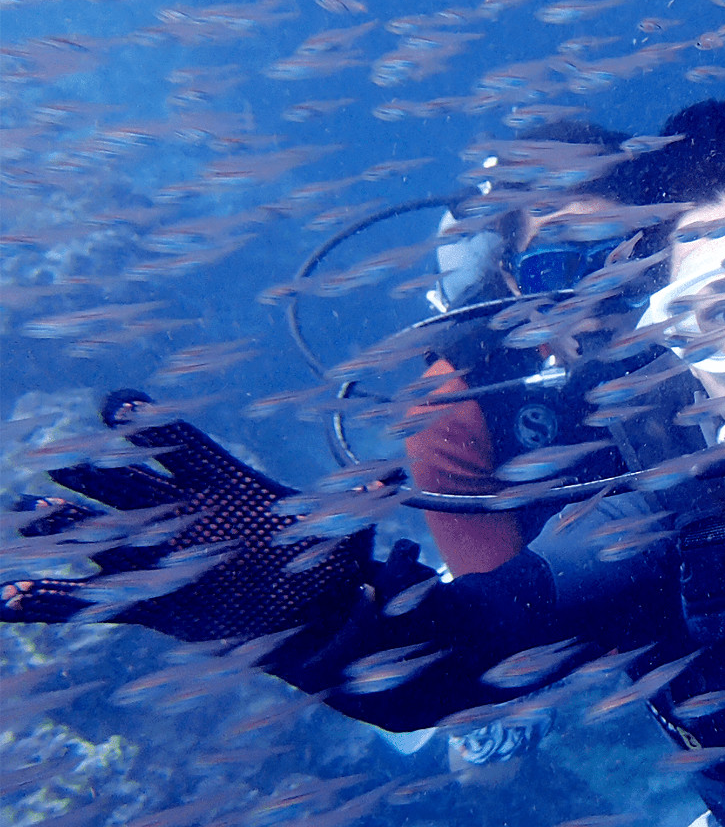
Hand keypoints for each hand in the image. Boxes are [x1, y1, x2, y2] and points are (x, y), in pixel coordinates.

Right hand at [3, 390, 368, 641]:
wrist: (312, 612)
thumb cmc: (324, 559)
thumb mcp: (346, 529)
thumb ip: (360, 504)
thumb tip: (396, 477)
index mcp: (221, 482)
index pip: (179, 442)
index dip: (149, 423)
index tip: (114, 402)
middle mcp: (179, 514)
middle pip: (127, 485)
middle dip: (92, 474)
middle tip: (57, 464)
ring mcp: (159, 558)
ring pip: (97, 537)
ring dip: (61, 529)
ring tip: (26, 517)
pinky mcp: (149, 606)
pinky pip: (90, 602)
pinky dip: (49, 602)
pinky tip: (8, 599)